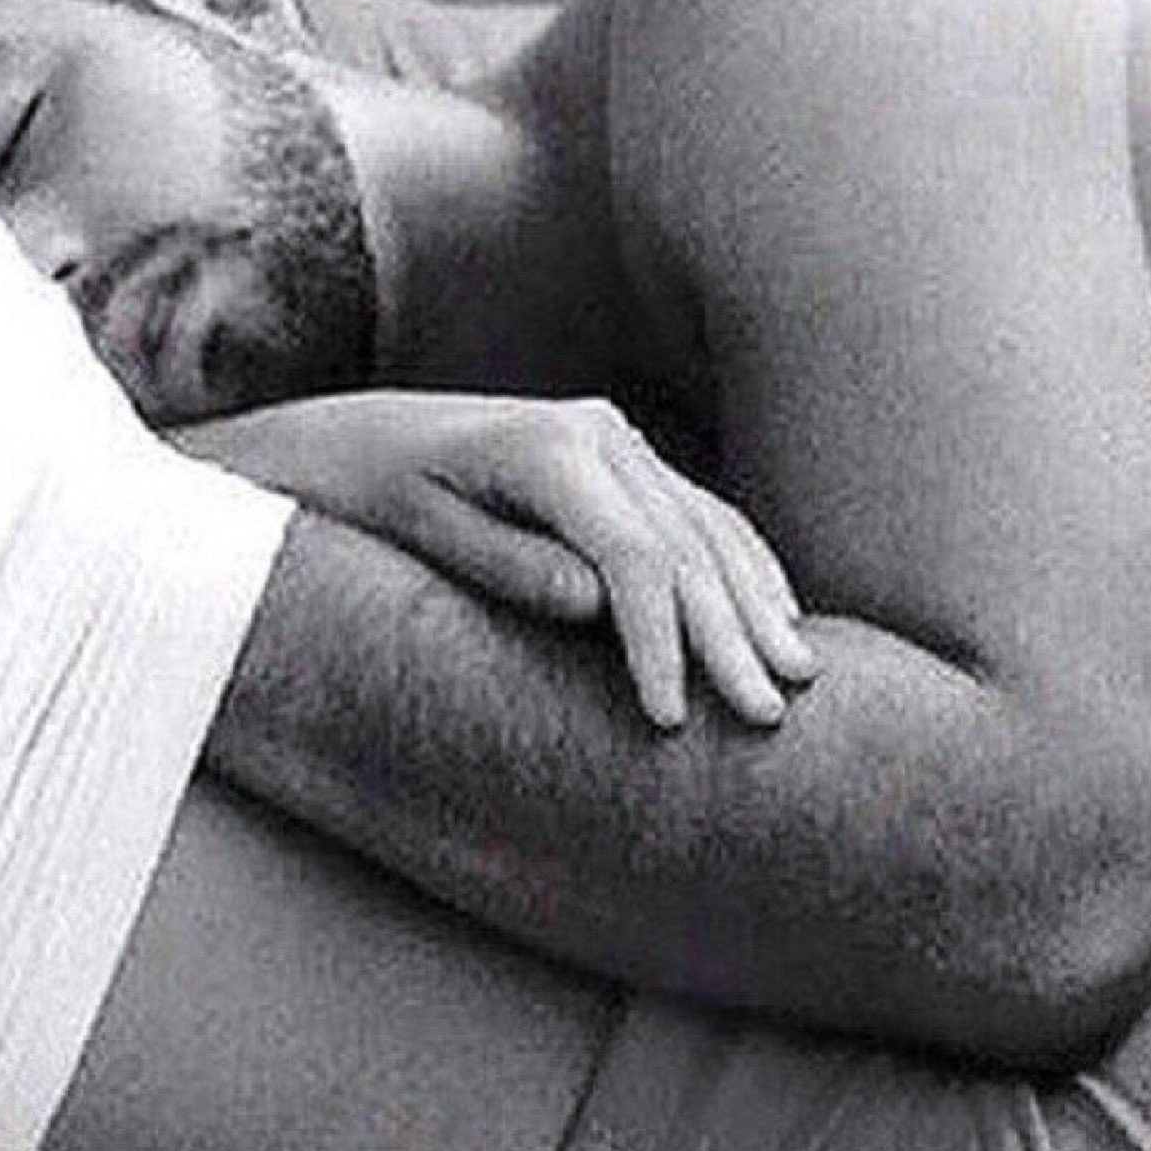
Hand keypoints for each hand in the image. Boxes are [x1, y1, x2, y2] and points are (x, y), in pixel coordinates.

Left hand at [178, 391, 817, 728]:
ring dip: (755, 605)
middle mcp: (598, 432)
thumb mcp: (423, 532)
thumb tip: (597, 606)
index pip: (633, 557)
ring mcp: (617, 437)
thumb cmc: (373, 495)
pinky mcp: (624, 453)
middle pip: (684, 547)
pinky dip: (743, 565)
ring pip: (707, 529)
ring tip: (797, 679)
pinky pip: (699, 512)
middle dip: (728, 638)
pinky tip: (779, 615)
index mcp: (547, 449)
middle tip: (766, 719)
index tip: (672, 718)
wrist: (352, 437)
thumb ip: (506, 564)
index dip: (660, 641)